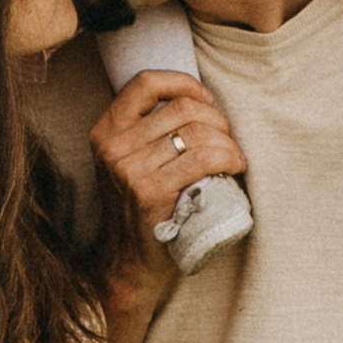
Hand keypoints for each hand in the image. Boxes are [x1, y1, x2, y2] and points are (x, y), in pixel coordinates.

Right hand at [90, 66, 246, 259]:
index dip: (184, 83)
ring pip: (197, 133)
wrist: (129, 260)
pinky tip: (236, 167)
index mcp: (106, 131)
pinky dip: (229, 158)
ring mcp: (128, 170)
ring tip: (235, 158)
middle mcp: (112, 147)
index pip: (146, 82)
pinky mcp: (149, 192)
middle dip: (217, 120)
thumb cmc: (143, 207)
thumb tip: (199, 101)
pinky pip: (202, 159)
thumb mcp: (130, 162)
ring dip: (228, 143)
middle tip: (227, 140)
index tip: (207, 101)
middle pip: (182, 108)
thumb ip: (148, 131)